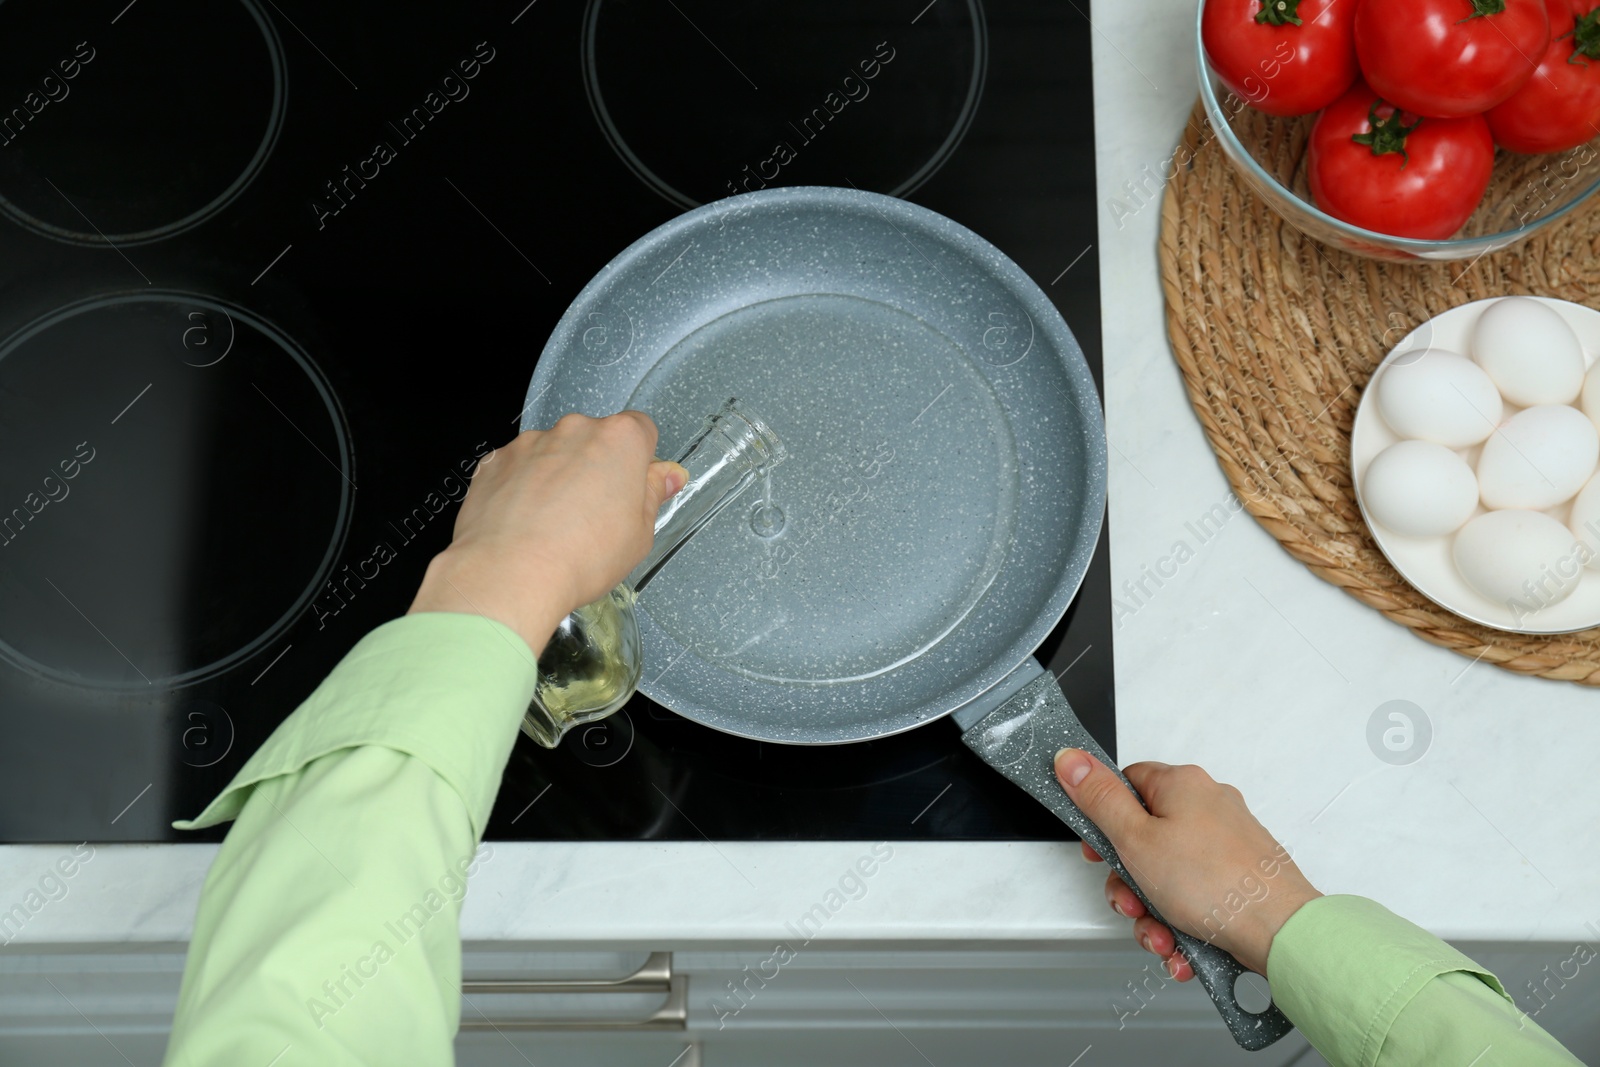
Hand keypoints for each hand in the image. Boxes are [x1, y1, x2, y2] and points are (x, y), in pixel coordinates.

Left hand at [408, 412, 686, 655]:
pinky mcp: (496, 461)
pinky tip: (527, 523)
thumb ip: (652, 494)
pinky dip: (524, 487)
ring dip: (558, 476)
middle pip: (595, 440)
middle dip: (597, 468)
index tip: (635, 486)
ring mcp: (531, 443)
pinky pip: (519, 467)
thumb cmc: (579, 557)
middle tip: (595, 515)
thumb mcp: (638, 535)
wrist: (510, 575)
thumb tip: (666, 476)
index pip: (641, 430)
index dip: (640, 461)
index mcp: (619, 441)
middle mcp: (574, 430)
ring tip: (555, 525)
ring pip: (555, 453)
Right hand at [1052, 750, 1320, 979]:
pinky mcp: (1241, 876)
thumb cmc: (1217, 883)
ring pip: (1168, 875)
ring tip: (1161, 936)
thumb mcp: (1136, 839)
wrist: (1280, 931)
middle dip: (1130, 883)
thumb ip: (1098, 799)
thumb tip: (1071, 760)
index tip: (1097, 850)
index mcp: (1182, 784)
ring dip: (1154, 913)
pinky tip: (1182, 946)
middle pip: (1144, 838)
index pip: (1126, 784)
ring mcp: (1228, 842)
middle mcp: (1209, 805)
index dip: (1104, 819)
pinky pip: (1196, 895)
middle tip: (1131, 902)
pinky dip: (1183, 923)